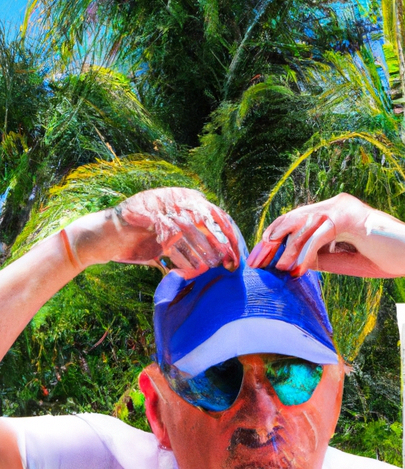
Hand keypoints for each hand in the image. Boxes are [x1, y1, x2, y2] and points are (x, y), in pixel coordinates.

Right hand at [66, 188, 241, 278]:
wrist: (104, 238)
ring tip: (211, 266)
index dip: (228, 233)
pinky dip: (184, 257)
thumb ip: (195, 236)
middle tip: (228, 261)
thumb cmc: (142, 240)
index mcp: (184, 199)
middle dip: (219, 243)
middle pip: (205, 220)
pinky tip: (193, 270)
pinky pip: (172, 240)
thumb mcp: (172, 236)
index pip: (215, 214)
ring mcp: (160, 207)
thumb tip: (226, 251)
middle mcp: (174, 199)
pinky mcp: (147, 220)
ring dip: (202, 251)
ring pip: (189, 230)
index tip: (236, 252)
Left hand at [248, 193, 404, 287]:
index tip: (260, 259)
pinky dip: (306, 253)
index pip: (297, 221)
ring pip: (303, 225)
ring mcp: (343, 207)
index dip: (275, 239)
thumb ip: (319, 257)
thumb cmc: (385, 258)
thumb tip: (291, 261)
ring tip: (277, 269)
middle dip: (272, 242)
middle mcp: (336, 203)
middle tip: (256, 262)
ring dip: (287, 249)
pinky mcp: (349, 218)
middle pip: (294, 219)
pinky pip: (319, 236)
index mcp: (335, 210)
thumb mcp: (344, 260)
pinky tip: (298, 269)